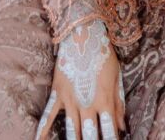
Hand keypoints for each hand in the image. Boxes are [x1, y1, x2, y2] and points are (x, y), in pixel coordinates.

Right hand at [36, 20, 124, 139]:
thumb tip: (121, 126)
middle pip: (88, 134)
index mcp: (104, 100)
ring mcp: (70, 99)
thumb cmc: (104, 53)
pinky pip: (48, 114)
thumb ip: (118, 103)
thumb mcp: (116, 76)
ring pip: (71, 129)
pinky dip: (42, 129)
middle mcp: (86, 103)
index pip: (108, 130)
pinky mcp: (58, 92)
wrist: (83, 34)